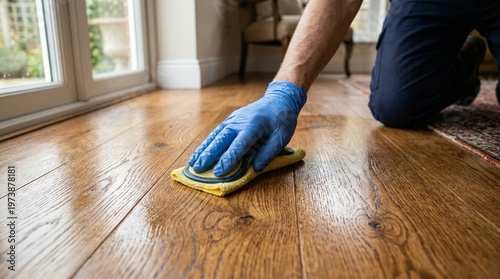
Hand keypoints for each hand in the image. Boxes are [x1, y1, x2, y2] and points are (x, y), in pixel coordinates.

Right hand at [189, 81, 306, 175]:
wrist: (278, 99)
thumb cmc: (282, 120)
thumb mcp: (282, 137)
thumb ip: (269, 153)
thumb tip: (255, 168)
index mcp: (253, 126)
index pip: (238, 146)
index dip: (227, 160)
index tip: (218, 172)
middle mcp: (239, 122)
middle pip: (220, 140)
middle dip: (208, 156)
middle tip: (197, 169)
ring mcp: (232, 120)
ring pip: (214, 136)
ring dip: (202, 150)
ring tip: (192, 163)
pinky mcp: (230, 120)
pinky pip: (216, 133)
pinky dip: (206, 143)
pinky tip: (199, 152)